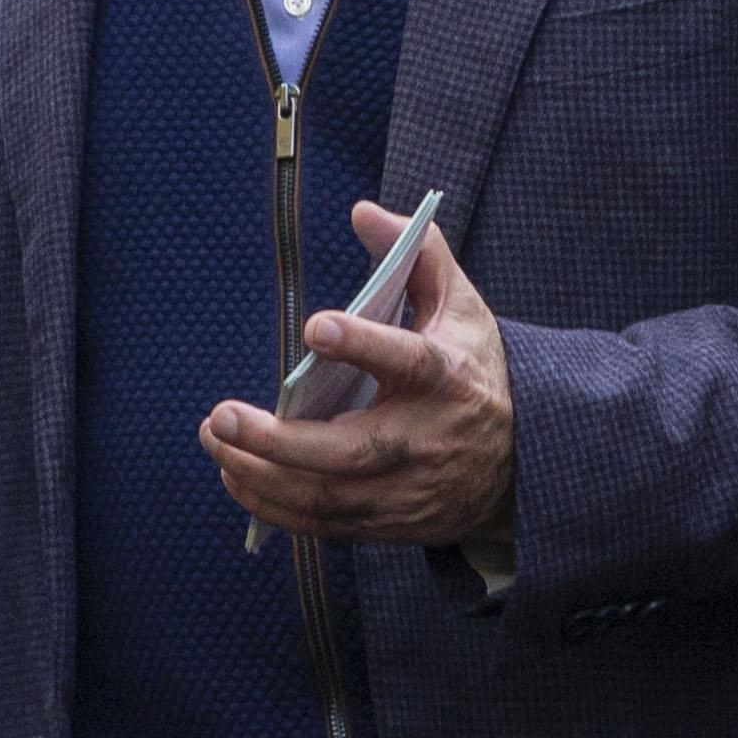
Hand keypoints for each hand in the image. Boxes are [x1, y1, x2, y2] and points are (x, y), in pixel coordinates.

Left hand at [200, 204, 516, 552]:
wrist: (521, 465)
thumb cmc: (475, 372)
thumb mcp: (462, 307)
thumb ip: (418, 254)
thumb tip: (363, 212)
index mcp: (448, 378)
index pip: (409, 361)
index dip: (364, 345)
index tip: (315, 326)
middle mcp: (426, 441)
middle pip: (350, 452)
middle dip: (279, 440)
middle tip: (222, 415)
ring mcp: (406, 491)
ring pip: (326, 496)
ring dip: (261, 474)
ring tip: (216, 439)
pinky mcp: (387, 523)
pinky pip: (322, 524)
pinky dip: (273, 506)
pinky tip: (236, 474)